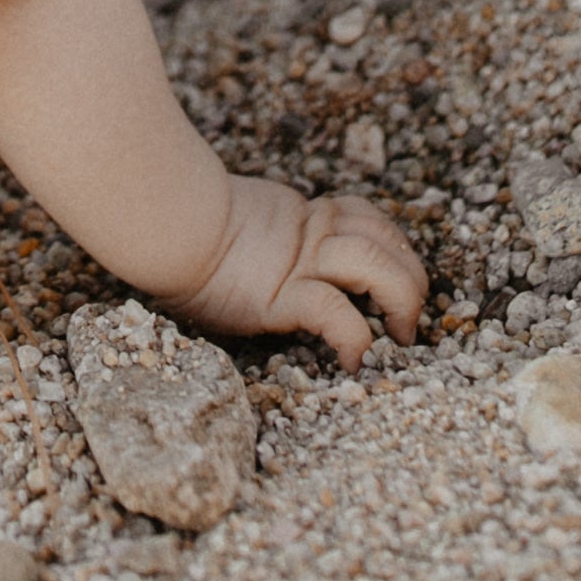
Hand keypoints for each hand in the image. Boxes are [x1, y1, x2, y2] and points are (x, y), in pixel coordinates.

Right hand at [161, 175, 427, 366]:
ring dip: (402, 298)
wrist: (168, 229)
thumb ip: (269, 236)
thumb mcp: (240, 230)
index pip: (370, 220)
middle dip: (412, 275)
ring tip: (403, 332)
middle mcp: (311, 239)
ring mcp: (299, 265)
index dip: (396, 244)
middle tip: (413, 313)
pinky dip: (355, 338)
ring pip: (373, 265)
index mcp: (306, 220)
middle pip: (384, 242)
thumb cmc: (192, 239)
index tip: (404, 275)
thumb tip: (280, 250)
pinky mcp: (284, 296)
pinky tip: (355, 360)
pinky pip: (335, 314)